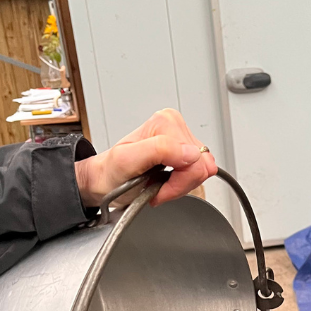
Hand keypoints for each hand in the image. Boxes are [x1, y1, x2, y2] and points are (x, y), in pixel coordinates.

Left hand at [75, 109, 217, 207]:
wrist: (106, 180)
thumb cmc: (113, 173)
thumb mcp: (127, 161)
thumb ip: (159, 150)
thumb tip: (191, 153)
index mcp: (164, 122)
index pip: (195, 160)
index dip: (179, 182)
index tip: (159, 188)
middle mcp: (175, 125)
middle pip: (202, 165)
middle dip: (181, 183)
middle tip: (159, 187)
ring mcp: (183, 138)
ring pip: (203, 170)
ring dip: (182, 184)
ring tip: (161, 183)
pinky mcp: (188, 150)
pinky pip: (201, 172)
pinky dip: (184, 183)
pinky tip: (168, 180)